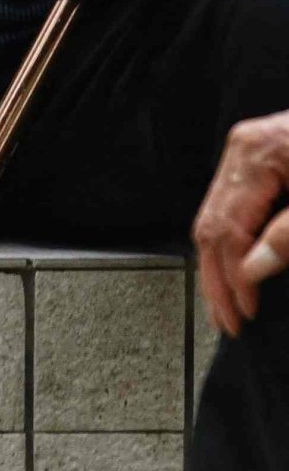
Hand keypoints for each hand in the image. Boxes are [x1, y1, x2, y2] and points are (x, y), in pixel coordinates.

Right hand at [194, 111, 288, 336]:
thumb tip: (252, 271)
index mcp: (257, 155)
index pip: (227, 228)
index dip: (233, 277)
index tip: (246, 312)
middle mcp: (242, 150)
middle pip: (211, 223)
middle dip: (216, 277)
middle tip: (227, 321)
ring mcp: (246, 152)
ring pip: (214, 216)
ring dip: (218, 264)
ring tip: (226, 303)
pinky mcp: (258, 159)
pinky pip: (230, 206)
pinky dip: (230, 243)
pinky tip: (234, 267)